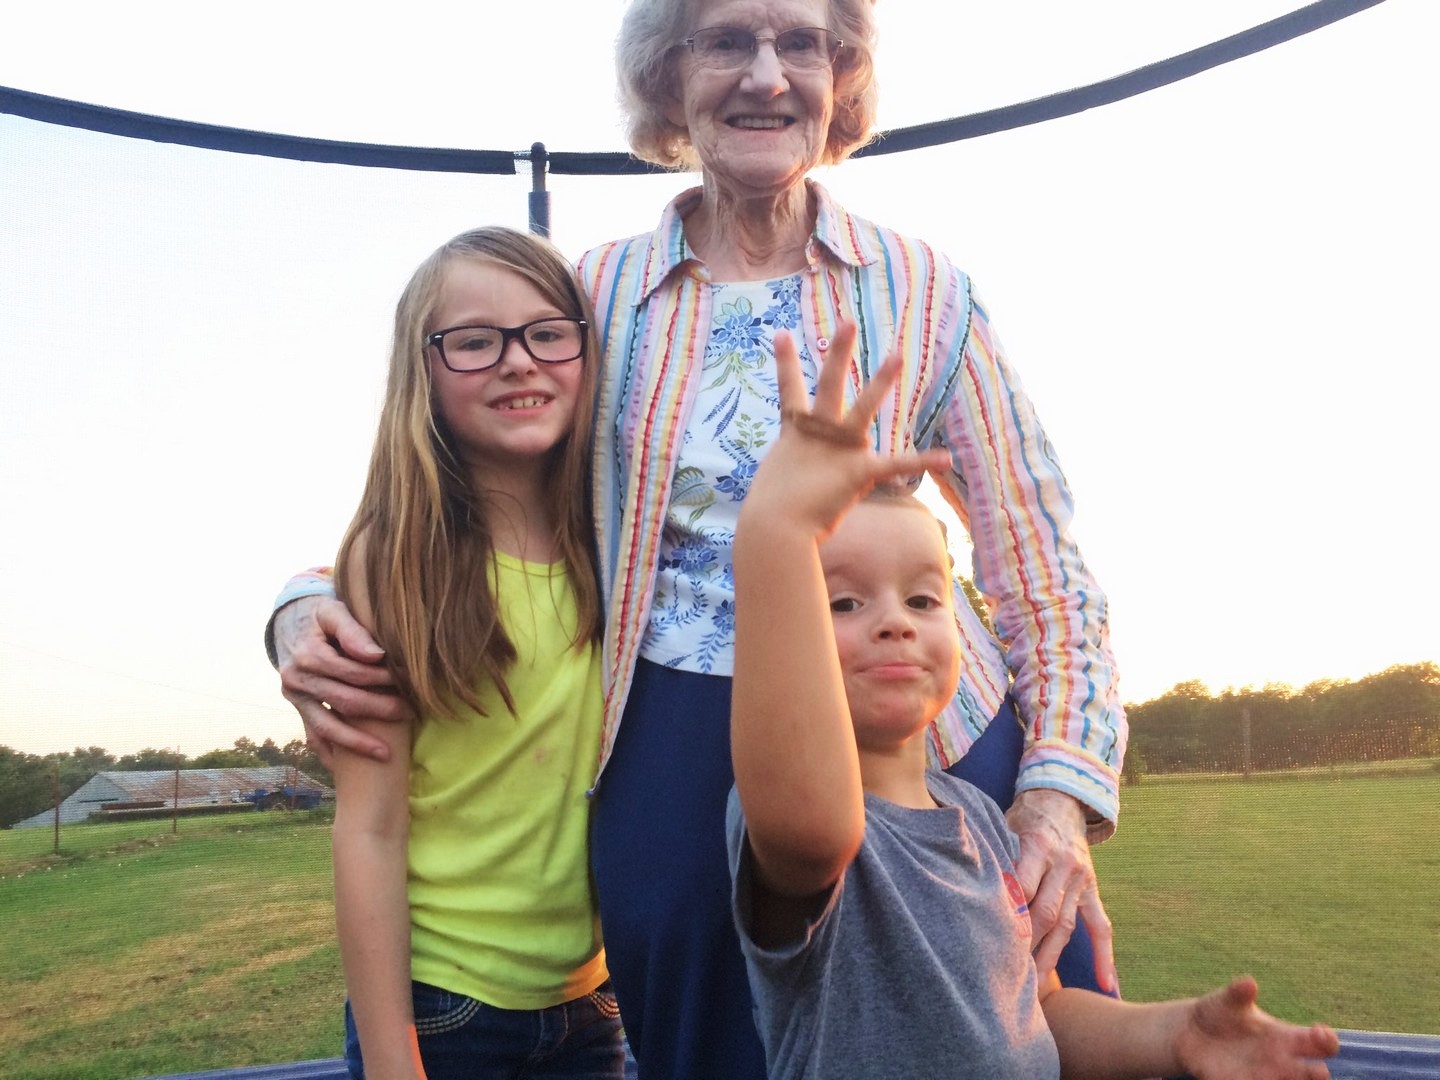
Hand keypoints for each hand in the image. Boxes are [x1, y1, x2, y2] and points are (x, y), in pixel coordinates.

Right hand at [275, 596, 410, 764]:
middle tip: (410, 713)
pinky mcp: (298, 712)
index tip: (409, 681)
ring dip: (358, 743)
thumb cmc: (320, 617)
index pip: (352, 672)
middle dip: (379, 710)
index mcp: (307, 654)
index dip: (382, 678)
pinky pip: (314, 738)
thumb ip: (352, 630)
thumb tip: (376, 655)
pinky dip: (333, 754)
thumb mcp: (333, 611)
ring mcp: (295, 700)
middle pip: (344, 702)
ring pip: (327, 727)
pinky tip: (352, 770)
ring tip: (387, 754)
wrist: (290, 625)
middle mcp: (296, 680)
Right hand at [747, 324, 949, 535]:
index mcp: (796, 434)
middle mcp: (818, 433)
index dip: (785, 361)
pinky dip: (923, 462)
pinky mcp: (859, 470)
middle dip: (837, 352)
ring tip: (898, 355)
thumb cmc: (771, 516)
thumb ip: (793, 478)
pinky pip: (897, 464)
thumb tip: (789, 496)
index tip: (783, 333)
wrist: (774, 529)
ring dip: (880, 381)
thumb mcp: (781, 487)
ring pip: (863, 408)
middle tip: (848, 322)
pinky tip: (947, 458)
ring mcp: (840, 449)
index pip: (788, 389)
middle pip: (828, 384)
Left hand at [1007, 788, 1116, 991]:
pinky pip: (1101, 926)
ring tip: (1035, 988)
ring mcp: (1082, 879)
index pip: (1023, 887)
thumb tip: (970, 888)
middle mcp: (1064, 864)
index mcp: (1038, 845)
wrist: (1061, 800)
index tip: (991, 939)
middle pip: (1045, 913)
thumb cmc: (1023, 817)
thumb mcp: (1005, 825)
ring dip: (1050, 958)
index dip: (1009, 914)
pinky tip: (1106, 984)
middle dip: (1026, 945)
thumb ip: (995, 855)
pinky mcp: (1092, 890)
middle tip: (1006, 972)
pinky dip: (1105, 955)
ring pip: (1066, 926)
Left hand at [1175, 976, 1338, 1078]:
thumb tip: (1248, 983)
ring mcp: (1266, 1076)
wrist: (1190, 1033)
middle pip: (1313, 1073)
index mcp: (1285, 1036)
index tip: (1319, 1032)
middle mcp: (1282, 1060)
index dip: (1327, 1039)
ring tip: (1286, 1077)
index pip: (1320, 1043)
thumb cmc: (1219, 1013)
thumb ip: (1238, 993)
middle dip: (1318, 1074)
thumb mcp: (1227, 1001)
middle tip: (1318, 1071)